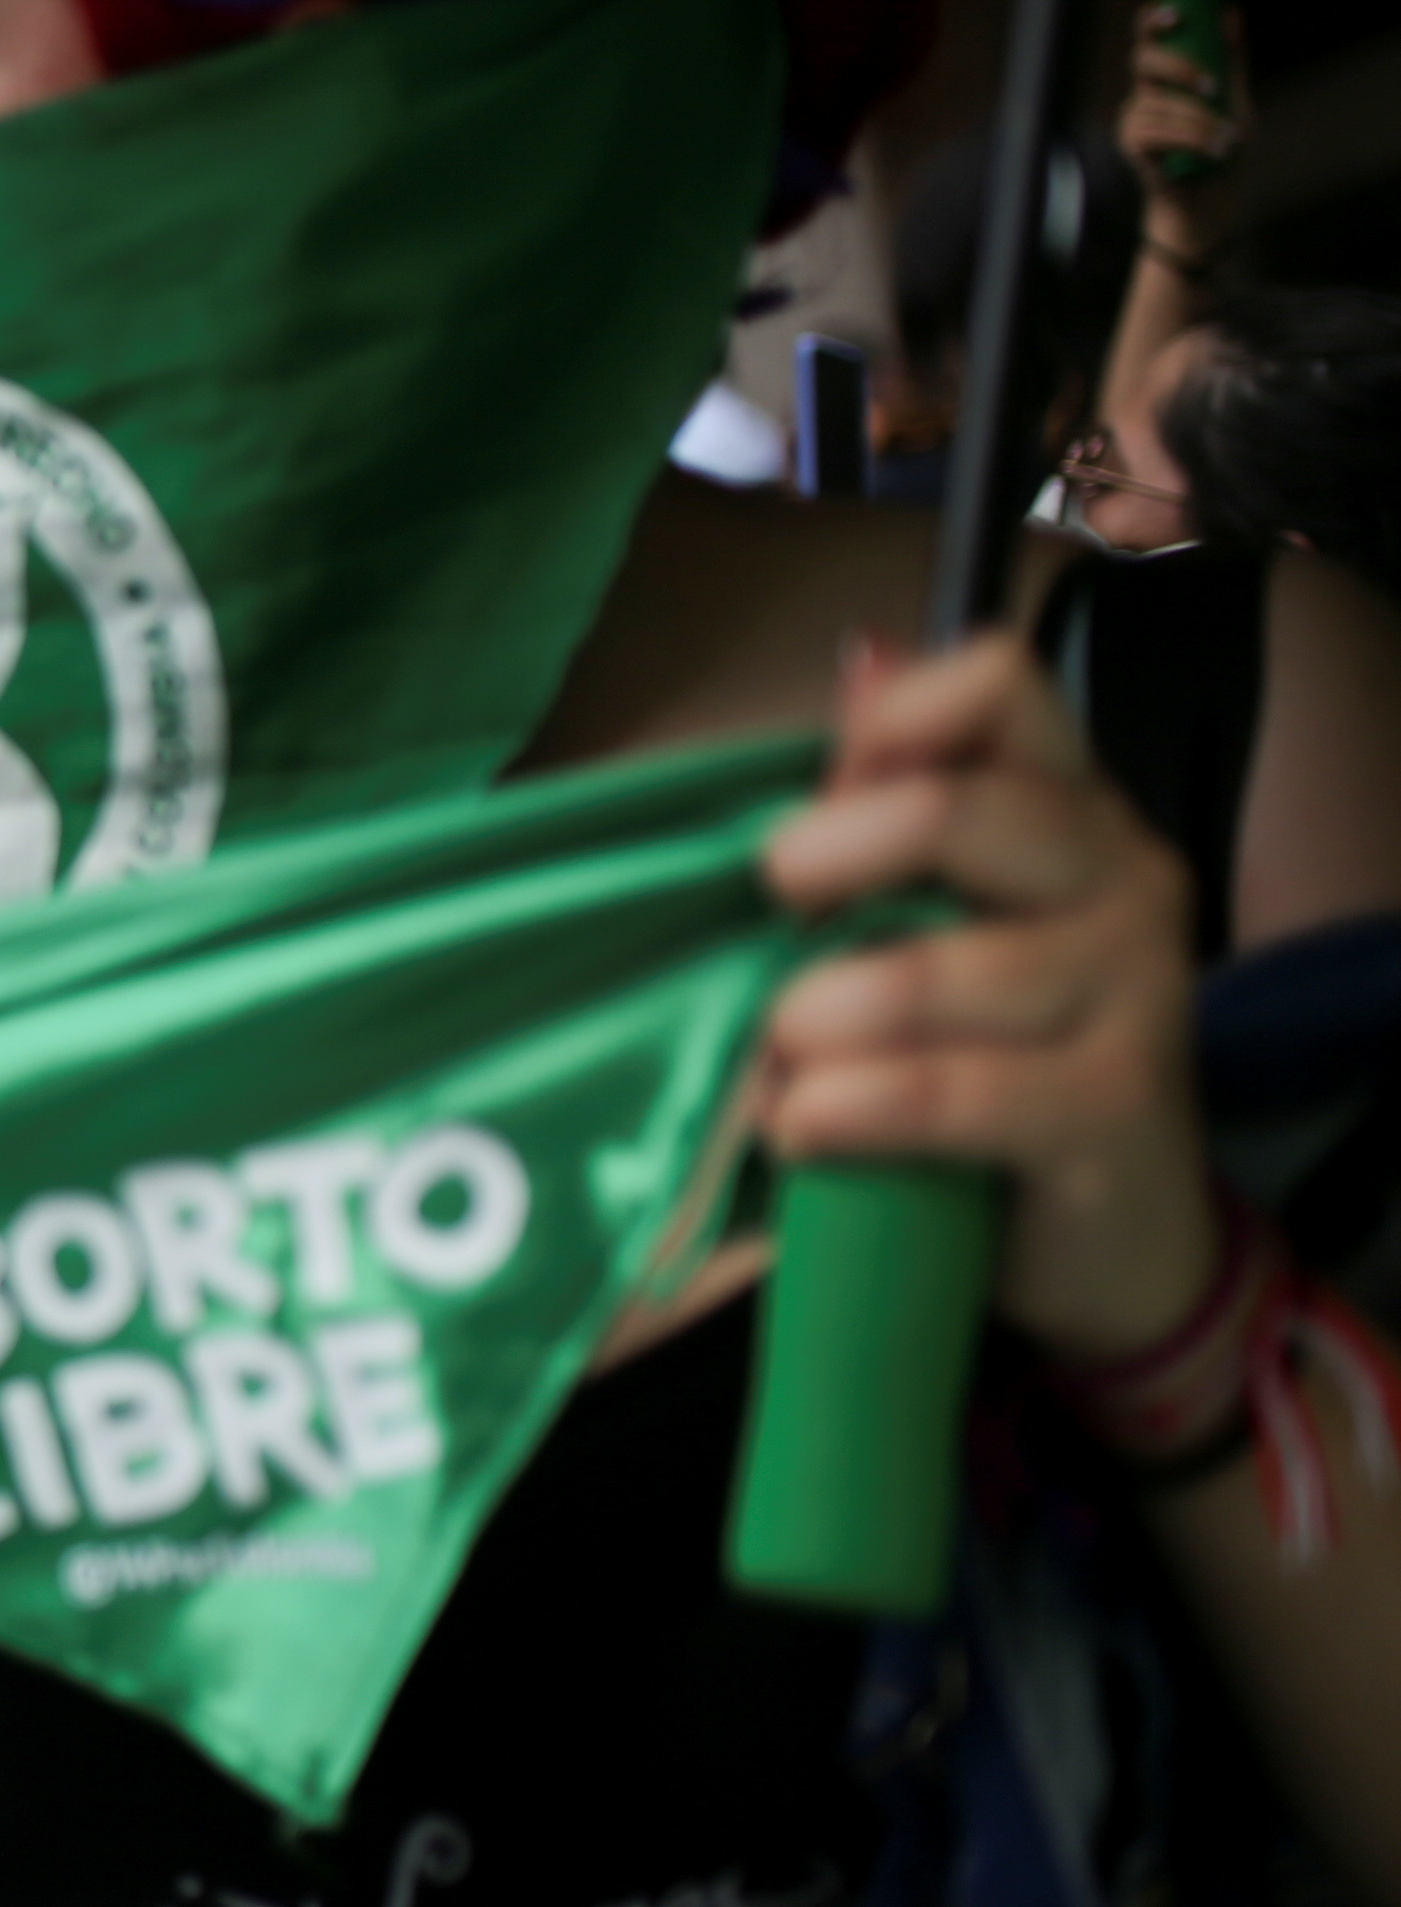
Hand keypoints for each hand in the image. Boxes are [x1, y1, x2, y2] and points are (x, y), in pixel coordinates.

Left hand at [760, 633, 1212, 1364]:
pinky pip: (945, 1089)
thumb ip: (893, 802)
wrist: (1097, 1245)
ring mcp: (1135, 989)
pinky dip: (839, 1110)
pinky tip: (804, 1127)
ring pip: (928, 971)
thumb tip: (863, 661)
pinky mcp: (1117, 1105)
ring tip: (778, 1063)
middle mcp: (1122, 875)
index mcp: (1068, 810)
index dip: (887, 728)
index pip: (999, 685)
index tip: (815, 815)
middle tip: (770, 927)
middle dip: (819, 867)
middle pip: (951, 811)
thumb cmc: (981, 1062)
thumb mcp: (933, 925)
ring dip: (811, 1024)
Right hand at [1121, 0, 1248, 203]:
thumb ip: (1230, 59)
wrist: (1208, 197)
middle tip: (1213, 87)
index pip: (1146, 40)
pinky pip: (1160, 133)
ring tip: (1227, 139)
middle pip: (1144, 62)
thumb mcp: (1234, 97)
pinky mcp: (1131, 145)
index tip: (1175, 14)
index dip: (1152, 22)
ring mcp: (1133, 120)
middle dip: (1180, 69)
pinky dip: (1193, 140)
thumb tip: (1229, 13)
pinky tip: (1213, 150)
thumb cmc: (1219, 147)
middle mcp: (1142, 94)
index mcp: (1162, 79)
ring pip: (1163, 104)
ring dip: (1202, 121)